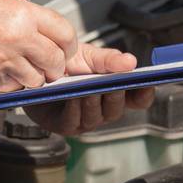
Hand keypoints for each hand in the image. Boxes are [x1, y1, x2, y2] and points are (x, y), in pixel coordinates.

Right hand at [0, 0, 78, 90]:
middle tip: (48, 63)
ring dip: (35, 77)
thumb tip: (51, 40)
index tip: (65, 48)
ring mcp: (5, 61)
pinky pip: (15, 87)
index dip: (68, 45)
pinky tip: (3, 70)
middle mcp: (19, 38)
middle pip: (57, 61)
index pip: (66, 35)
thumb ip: (31, 23)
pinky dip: (13, 83)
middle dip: (56, 66)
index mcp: (25, 15)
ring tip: (23, 66)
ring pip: (38, 80)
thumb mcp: (5, 4)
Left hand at [25, 43, 155, 134]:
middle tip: (114, 84)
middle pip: (117, 109)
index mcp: (114, 91)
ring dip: (94, 102)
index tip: (147, 83)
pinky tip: (73, 97)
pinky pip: (73, 121)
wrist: (35, 67)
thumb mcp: (89, 56)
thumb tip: (132, 62)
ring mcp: (85, 120)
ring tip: (91, 89)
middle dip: (116, 95)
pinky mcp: (65, 126)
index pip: (138, 99)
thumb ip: (109, 59)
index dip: (145, 94)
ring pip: (96, 116)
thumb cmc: (65, 63)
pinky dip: (74, 109)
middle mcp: (103, 109)